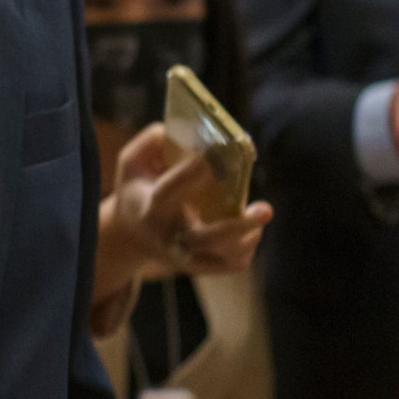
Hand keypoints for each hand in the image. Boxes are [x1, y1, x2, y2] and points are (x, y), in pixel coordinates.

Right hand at [108, 123, 271, 279]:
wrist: (133, 236)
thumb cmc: (138, 190)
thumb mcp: (131, 162)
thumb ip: (150, 142)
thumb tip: (184, 132)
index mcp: (149, 208)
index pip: (168, 192)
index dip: (189, 174)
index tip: (211, 155)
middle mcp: (168, 236)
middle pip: (206, 238)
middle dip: (238, 225)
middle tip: (267, 209)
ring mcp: (186, 256)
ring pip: (225, 254)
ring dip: (249, 233)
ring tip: (260, 211)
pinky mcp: (201, 265)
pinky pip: (232, 264)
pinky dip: (248, 247)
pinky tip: (250, 228)